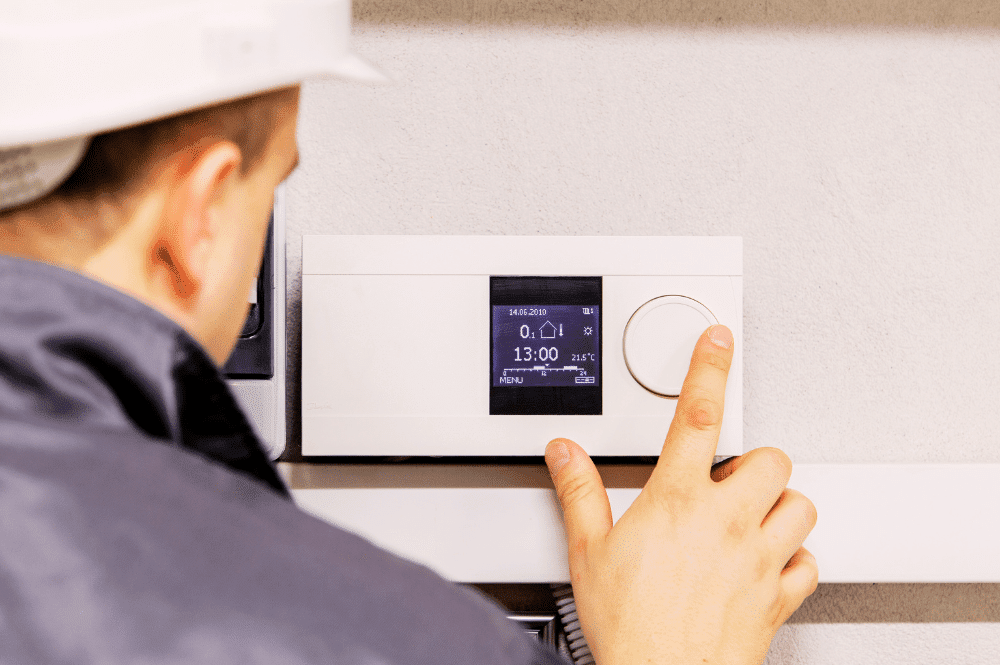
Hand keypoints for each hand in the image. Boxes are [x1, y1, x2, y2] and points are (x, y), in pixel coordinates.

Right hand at [545, 325, 817, 664]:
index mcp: (678, 500)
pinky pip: (809, 563)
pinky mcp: (779, 597)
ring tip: (750, 514)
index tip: (717, 341)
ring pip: (801, 504)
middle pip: (770, 459)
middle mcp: (726, 521)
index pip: (697, 415)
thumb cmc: (629, 624)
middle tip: (727, 479)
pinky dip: (795, 557)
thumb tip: (565, 452)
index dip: (708, 369)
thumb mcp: (587, 551)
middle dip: (753, 461)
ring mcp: (759, 559)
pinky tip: (770, 561)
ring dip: (780, 503)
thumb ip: (578, 492)